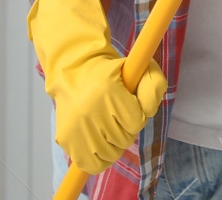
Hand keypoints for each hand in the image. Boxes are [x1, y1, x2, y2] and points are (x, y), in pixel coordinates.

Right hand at [27, 0, 166, 174]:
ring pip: (112, 149)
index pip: (139, 113)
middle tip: (123, 102)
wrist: (67, 63)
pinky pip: (91, 160)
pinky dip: (97, 154)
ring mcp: (77, 129)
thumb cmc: (102, 62)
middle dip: (131, 119)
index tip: (135, 104)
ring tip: (110, 117)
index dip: (143, 102)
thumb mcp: (130, 64)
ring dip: (116, 138)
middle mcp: (91, 112)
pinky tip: (98, 139)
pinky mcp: (68, 140)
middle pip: (129, 133)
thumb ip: (150, 80)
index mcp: (106, 91)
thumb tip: (154, 85)